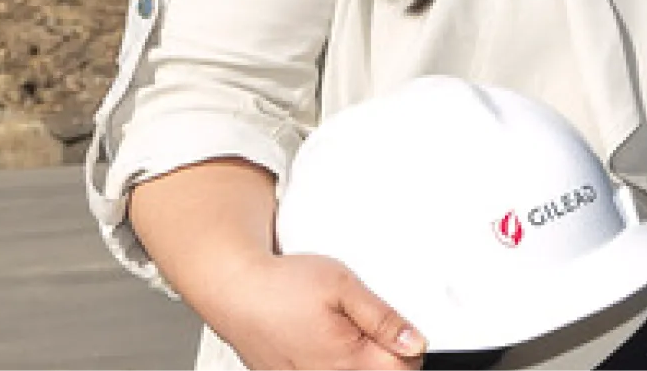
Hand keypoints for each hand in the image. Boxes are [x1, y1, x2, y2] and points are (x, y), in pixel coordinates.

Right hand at [190, 252, 424, 370]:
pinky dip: (330, 360)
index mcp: (347, 360)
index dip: (409, 346)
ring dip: (356, 358)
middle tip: (367, 324)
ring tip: (340, 329)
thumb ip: (383, 318)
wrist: (232, 289)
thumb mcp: (344, 286)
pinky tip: (320, 340)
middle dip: (384, 353)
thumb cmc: (280, 285)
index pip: (403, 369)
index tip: (399, 328)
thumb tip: (415, 343)